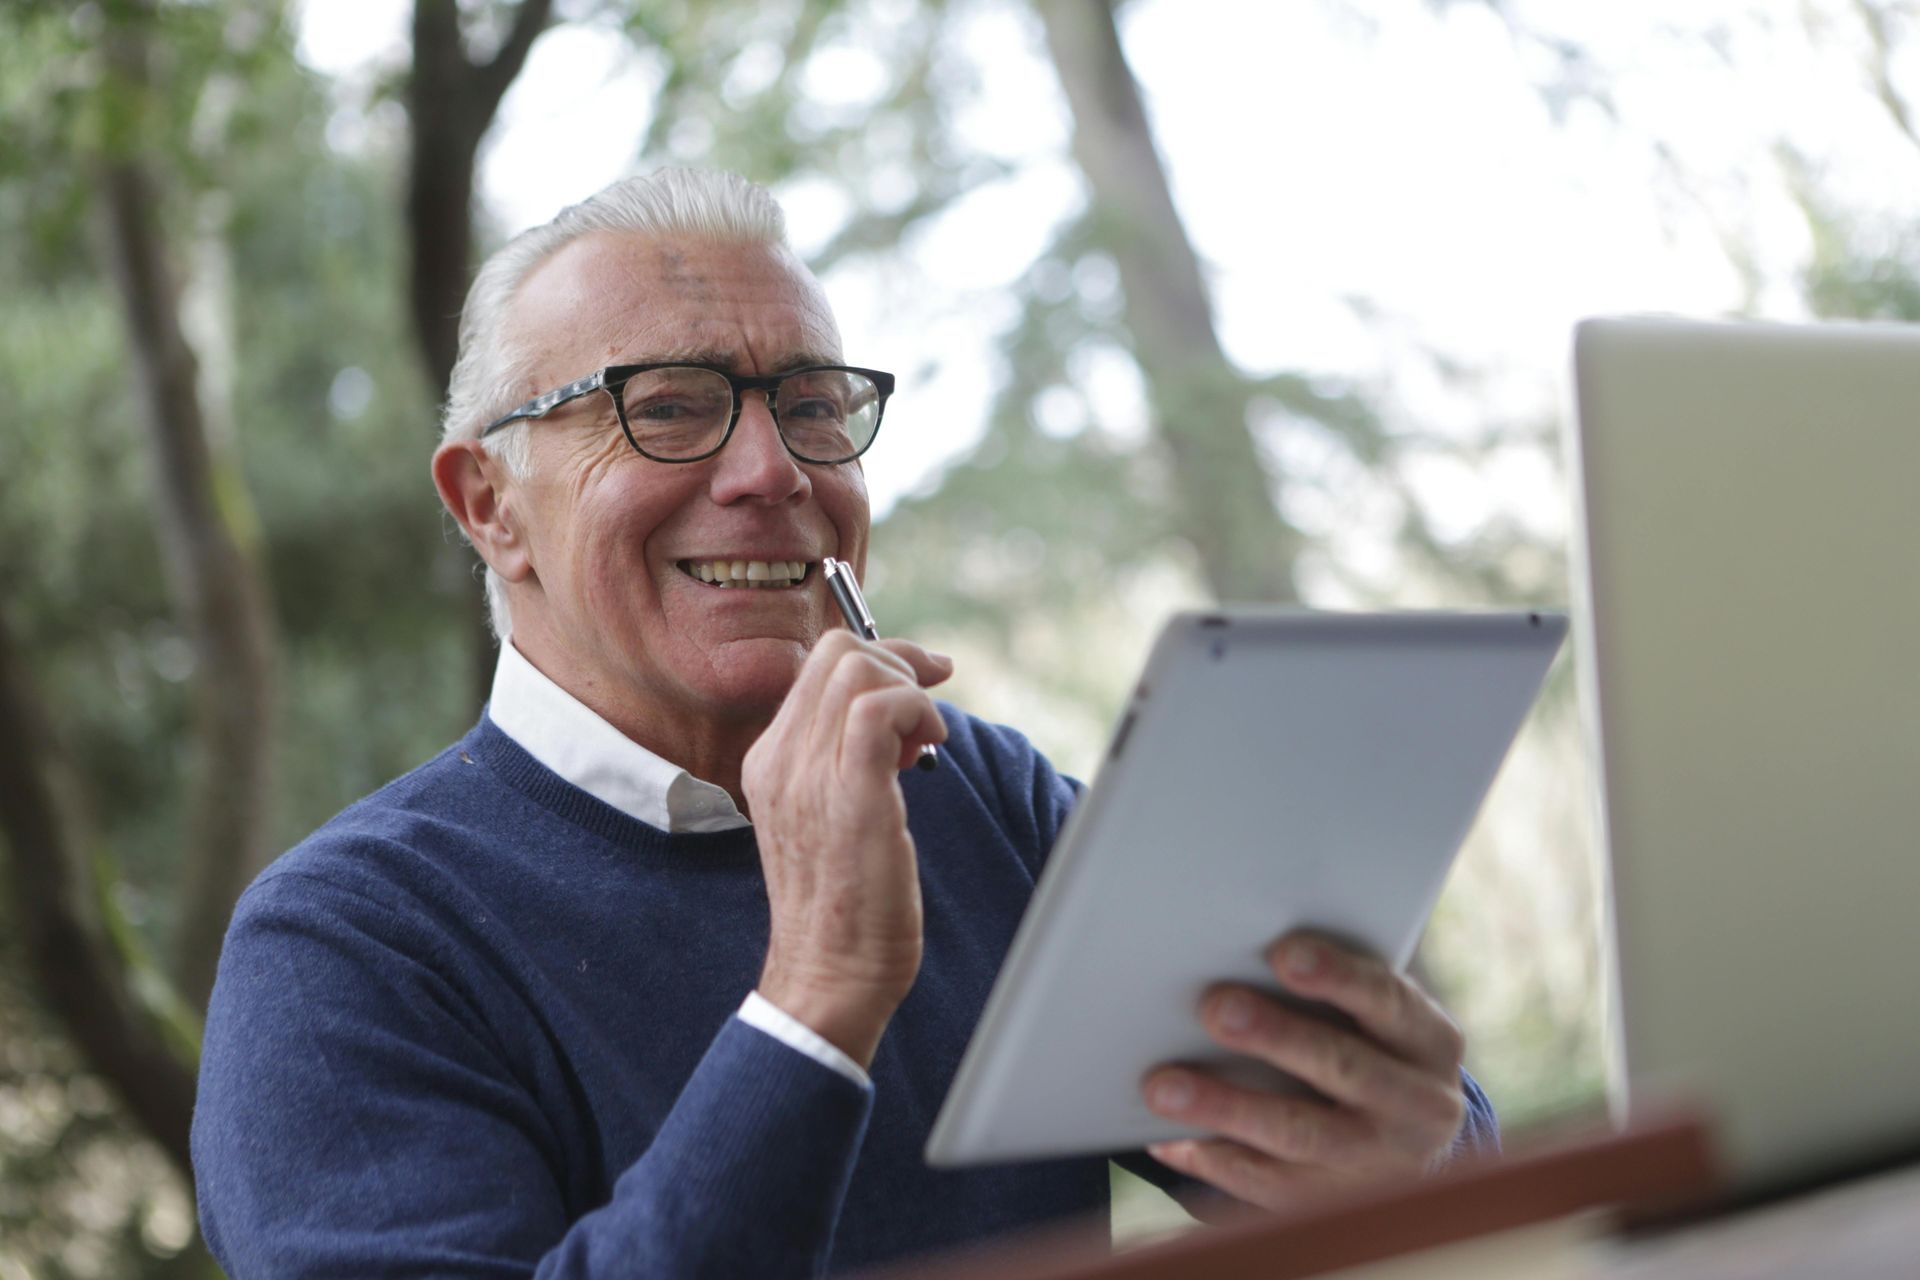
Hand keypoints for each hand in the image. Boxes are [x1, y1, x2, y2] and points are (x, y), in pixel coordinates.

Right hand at [744, 631, 951, 1067]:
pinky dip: (916, 711)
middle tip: (927, 715)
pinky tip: (929, 747)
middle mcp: (779, 759)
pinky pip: (879, 710)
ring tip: (924, 743)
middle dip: (898, 664)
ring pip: (857, 671)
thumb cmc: (845, 905)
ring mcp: (808, 775)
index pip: (817, 666)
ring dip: (909, 692)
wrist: (830, 974)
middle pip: (836, 653)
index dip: (880, 660)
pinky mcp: (849, 795)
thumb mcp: (829, 817)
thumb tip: (897, 720)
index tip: (921, 684)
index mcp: (769, 760)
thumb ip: (846, 764)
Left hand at [1141, 933, 1468, 1211]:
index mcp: (1428, 1040)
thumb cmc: (1370, 1048)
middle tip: (1215, 1008)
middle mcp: (1418, 1104)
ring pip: (1299, 1134)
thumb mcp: (1379, 1020)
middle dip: (1275, 1037)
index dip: (1337, 976)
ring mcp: (1380, 1161)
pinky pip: (1271, 1186)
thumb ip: (1333, 992)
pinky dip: (1214, 1158)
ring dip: (1226, 1107)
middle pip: (1342, 1067)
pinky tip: (1168, 1137)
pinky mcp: (1337, 1204)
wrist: (1411, 1143)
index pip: (1386, 999)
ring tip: (1163, 1087)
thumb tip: (1241, 958)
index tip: (1283, 955)